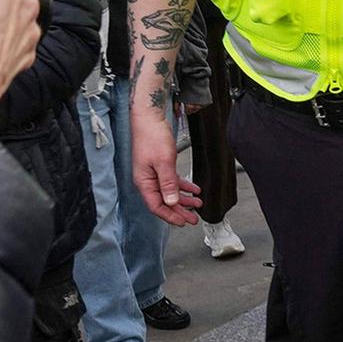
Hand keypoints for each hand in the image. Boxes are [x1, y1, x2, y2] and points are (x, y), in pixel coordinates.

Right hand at [131, 95, 202, 224]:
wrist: (149, 119)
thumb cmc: (152, 137)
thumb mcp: (163, 161)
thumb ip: (168, 182)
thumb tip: (171, 201)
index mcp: (144, 182)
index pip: (156, 206)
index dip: (170, 216)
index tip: (183, 222)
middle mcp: (147, 180)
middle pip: (164, 202)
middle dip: (179, 212)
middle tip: (193, 219)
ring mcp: (153, 174)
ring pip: (169, 193)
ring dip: (184, 199)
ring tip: (198, 204)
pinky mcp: (160, 167)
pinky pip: (172, 182)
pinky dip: (183, 186)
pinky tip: (194, 189)